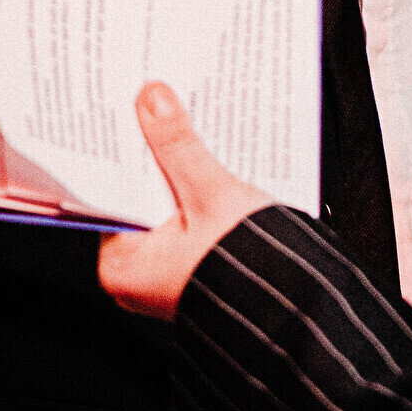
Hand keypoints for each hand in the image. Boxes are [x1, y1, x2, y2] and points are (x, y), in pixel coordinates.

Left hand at [96, 82, 273, 318]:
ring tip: (189, 130)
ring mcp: (167, 274)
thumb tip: (153, 101)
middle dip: (155, 157)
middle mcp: (138, 276)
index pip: (111, 190)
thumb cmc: (253, 275)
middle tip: (161, 110)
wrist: (300, 309)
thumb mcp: (211, 196)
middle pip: (140, 196)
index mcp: (122, 267)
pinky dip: (197, 193)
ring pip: (166, 205)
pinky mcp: (195, 267)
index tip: (131, 111)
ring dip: (179, 172)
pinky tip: (212, 164)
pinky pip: (186, 219)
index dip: (125, 148)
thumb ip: (179, 146)